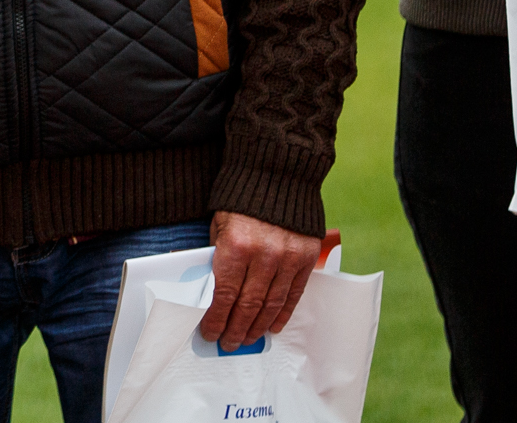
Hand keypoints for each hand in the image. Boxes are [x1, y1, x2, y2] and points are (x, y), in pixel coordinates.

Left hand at [201, 211, 323, 347]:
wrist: (277, 173)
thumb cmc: (240, 199)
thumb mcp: (219, 225)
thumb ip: (218, 257)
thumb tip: (214, 293)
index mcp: (236, 245)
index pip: (224, 295)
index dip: (216, 319)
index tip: (209, 332)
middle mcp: (264, 254)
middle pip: (248, 305)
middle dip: (236, 328)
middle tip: (228, 342)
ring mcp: (288, 257)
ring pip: (272, 304)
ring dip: (258, 327)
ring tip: (248, 339)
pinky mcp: (307, 258)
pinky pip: (294, 294)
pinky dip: (282, 314)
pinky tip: (272, 326)